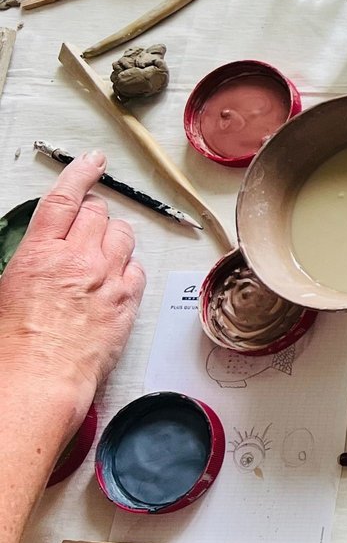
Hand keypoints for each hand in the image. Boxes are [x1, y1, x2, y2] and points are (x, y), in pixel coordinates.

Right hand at [0, 152, 144, 427]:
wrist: (39, 380)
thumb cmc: (14, 345)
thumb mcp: (5, 289)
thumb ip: (32, 259)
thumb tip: (42, 253)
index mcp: (40, 253)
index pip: (65, 198)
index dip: (81, 173)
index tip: (93, 162)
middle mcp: (78, 259)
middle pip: (98, 212)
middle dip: (93, 213)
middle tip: (86, 225)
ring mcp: (107, 278)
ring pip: (123, 234)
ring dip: (112, 236)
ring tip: (99, 252)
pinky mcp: (127, 301)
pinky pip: (137, 268)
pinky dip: (127, 267)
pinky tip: (114, 278)